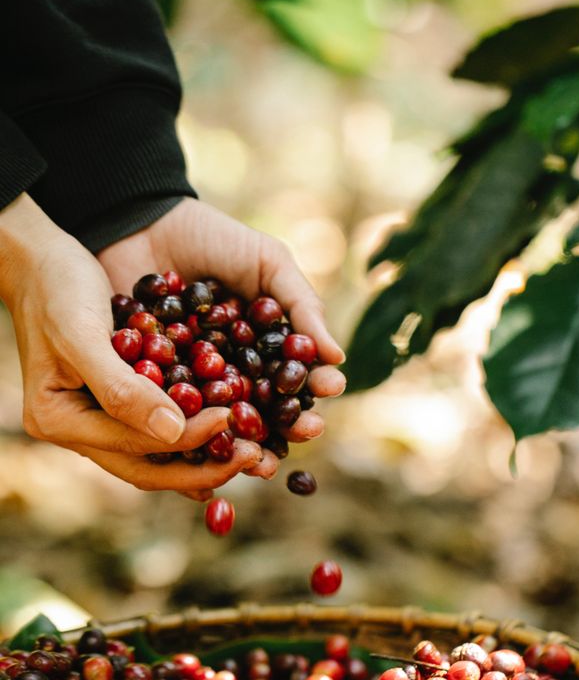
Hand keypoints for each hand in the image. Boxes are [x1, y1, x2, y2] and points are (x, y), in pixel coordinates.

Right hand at [0, 194, 247, 493]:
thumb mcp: (83, 334)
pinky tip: (232, 435)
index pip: (135, 446)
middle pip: (150, 468)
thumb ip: (122, 388)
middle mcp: (79, 431)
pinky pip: (162, 428)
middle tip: (256, 457)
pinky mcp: (120, 404)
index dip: (188, 438)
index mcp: (60, 421)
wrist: (41, 259)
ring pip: (159, 456)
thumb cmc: (56, 287)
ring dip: (206, 457)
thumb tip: (173, 433)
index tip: (232, 418)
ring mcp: (98, 422)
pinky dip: (196, 434)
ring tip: (253, 454)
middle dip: (205, 467)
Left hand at [98, 198, 345, 494]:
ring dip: (242, 444)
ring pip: (221, 425)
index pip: (296, 379)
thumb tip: (337, 356)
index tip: (330, 388)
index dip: (315, 388)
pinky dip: (187, 433)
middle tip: (301, 434)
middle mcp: (235, 373)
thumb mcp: (267, 262)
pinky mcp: (153, 389)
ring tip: (257, 455)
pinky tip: (203, 443)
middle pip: (265, 413)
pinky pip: (172, 416)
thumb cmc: (212, 238)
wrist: (140, 223)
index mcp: (266, 348)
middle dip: (286, 428)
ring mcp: (194, 385)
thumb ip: (301, 305)